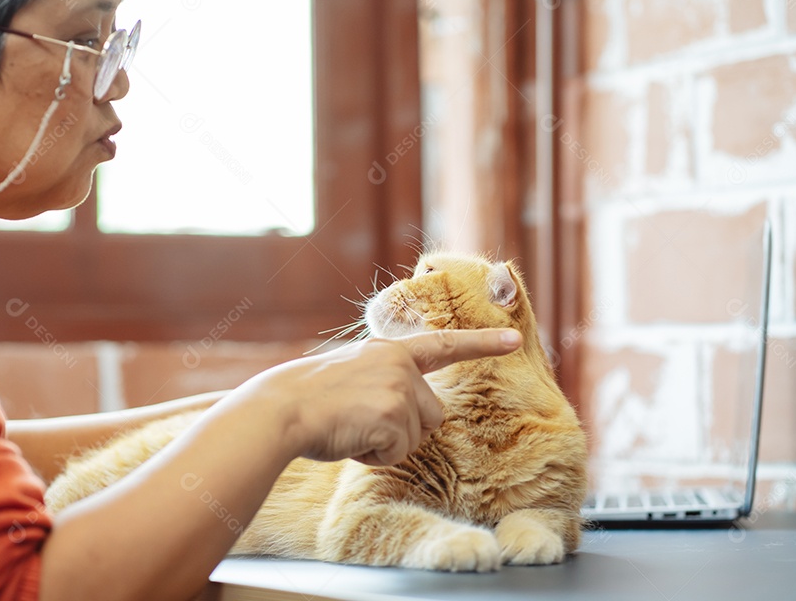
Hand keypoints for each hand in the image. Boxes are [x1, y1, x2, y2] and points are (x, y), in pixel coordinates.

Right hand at [245, 328, 521, 466]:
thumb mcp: (349, 376)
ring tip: (349, 428)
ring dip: (386, 444)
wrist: (280, 410)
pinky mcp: (395, 414)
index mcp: (387, 350)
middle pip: (432, 415)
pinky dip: (373, 456)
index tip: (515, 339)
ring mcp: (400, 387)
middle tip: (358, 423)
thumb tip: (404, 413)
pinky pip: (397, 454)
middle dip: (403, 431)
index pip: (444, 345)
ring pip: (417, 437)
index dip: (482, 344)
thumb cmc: (304, 400)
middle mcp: (399, 363)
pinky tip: (348, 438)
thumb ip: (383, 383)